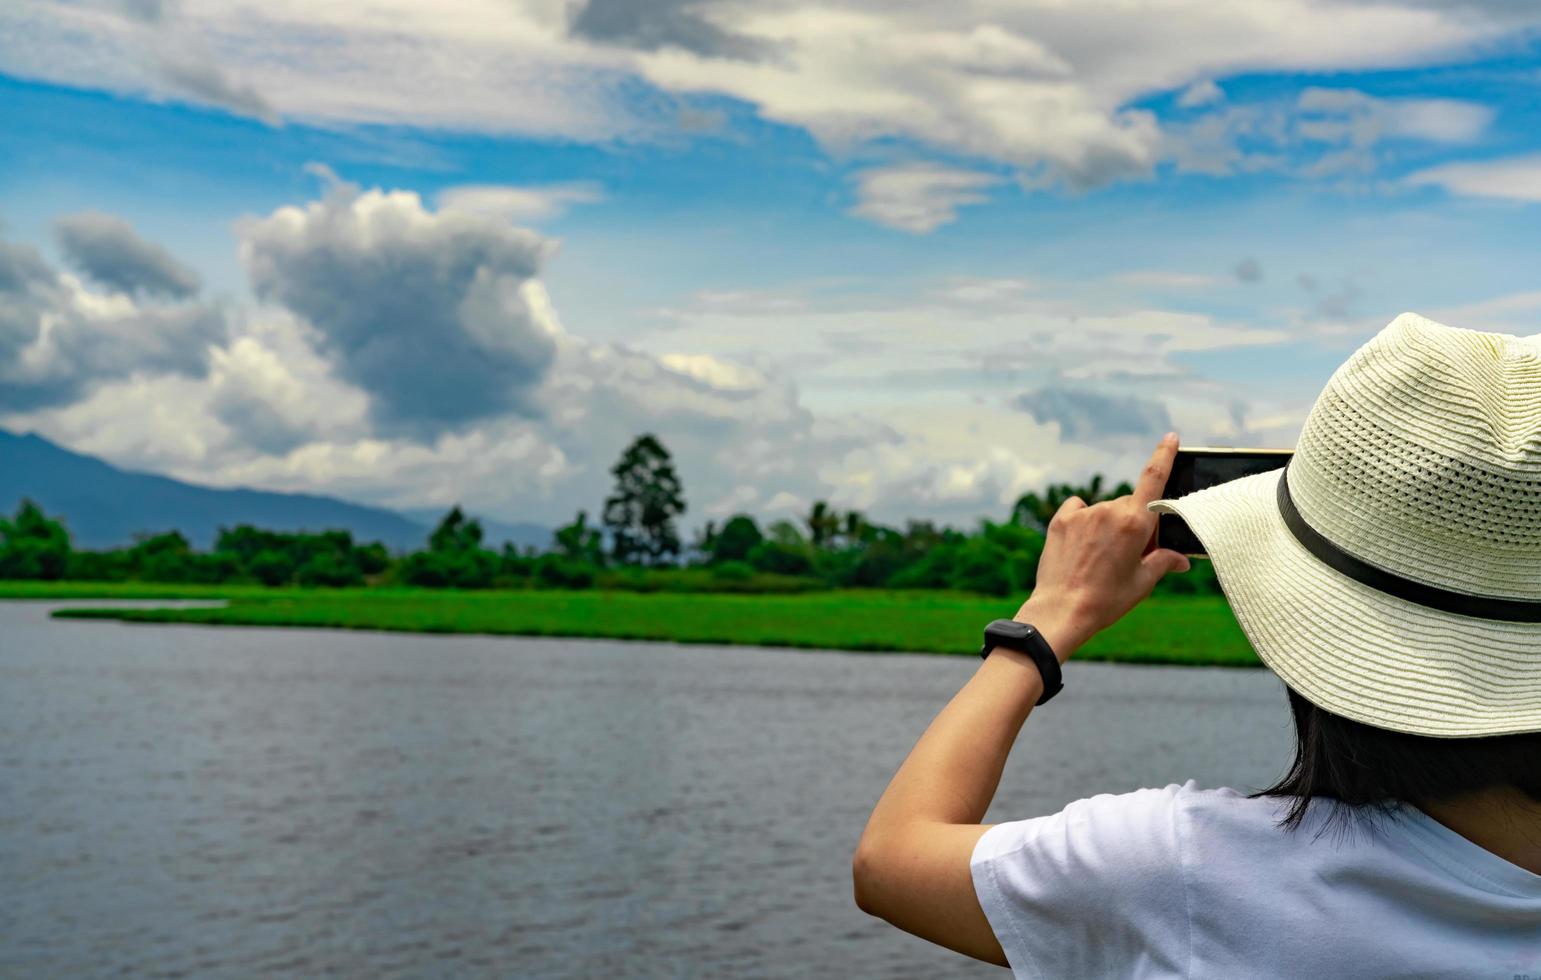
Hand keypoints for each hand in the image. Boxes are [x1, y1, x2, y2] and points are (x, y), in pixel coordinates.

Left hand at [1014, 432, 1190, 660]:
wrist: (1061, 611)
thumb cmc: (1107, 600)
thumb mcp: (1142, 583)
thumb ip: (1163, 562)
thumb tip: (1180, 559)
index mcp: (1136, 523)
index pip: (1154, 478)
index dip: (1164, 455)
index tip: (1170, 437)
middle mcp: (1109, 510)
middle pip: (1131, 505)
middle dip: (1134, 522)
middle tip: (1130, 553)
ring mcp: (1083, 513)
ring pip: (1104, 510)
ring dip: (1107, 525)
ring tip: (1099, 558)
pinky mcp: (1061, 519)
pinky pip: (1078, 509)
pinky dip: (1083, 520)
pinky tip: (1081, 543)